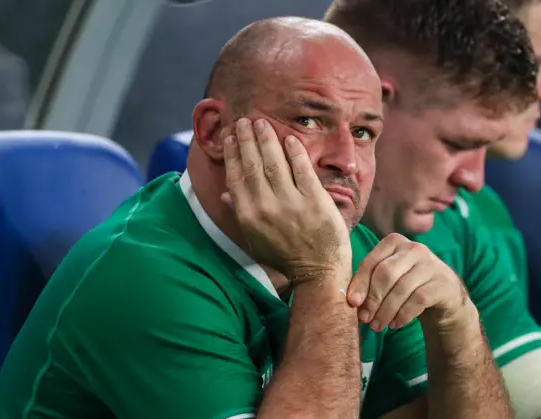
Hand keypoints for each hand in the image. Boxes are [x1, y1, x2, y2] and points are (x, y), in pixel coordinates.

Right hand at [222, 117, 351, 282]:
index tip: (231, 136)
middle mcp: (265, 207)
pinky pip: (302, 169)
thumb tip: (223, 194)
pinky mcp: (314, 200)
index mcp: (248, 216)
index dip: (233, 153)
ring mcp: (290, 202)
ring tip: (262, 123)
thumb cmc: (285, 257)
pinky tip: (288, 138)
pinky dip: (295, 152)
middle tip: (244, 120)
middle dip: (247, 139)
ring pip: (274, 163)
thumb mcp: (256, 239)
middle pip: (253, 165)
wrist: (317, 272)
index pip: (236, 176)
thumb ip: (240, 214)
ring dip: (267, 139)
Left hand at [347, 233, 470, 330]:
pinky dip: (403, 315)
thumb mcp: (388, 278)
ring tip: (378, 326)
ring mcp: (431, 264)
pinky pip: (418, 300)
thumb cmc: (407, 286)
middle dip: (373, 299)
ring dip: (386, 311)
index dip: (360, 283)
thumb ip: (370, 282)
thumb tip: (351, 300)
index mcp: (394, 242)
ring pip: (401, 288)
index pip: (371, 262)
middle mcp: (414, 248)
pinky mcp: (443, 283)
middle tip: (365, 319)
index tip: (352, 303)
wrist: (445, 297)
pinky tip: (395, 324)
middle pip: (386, 274)